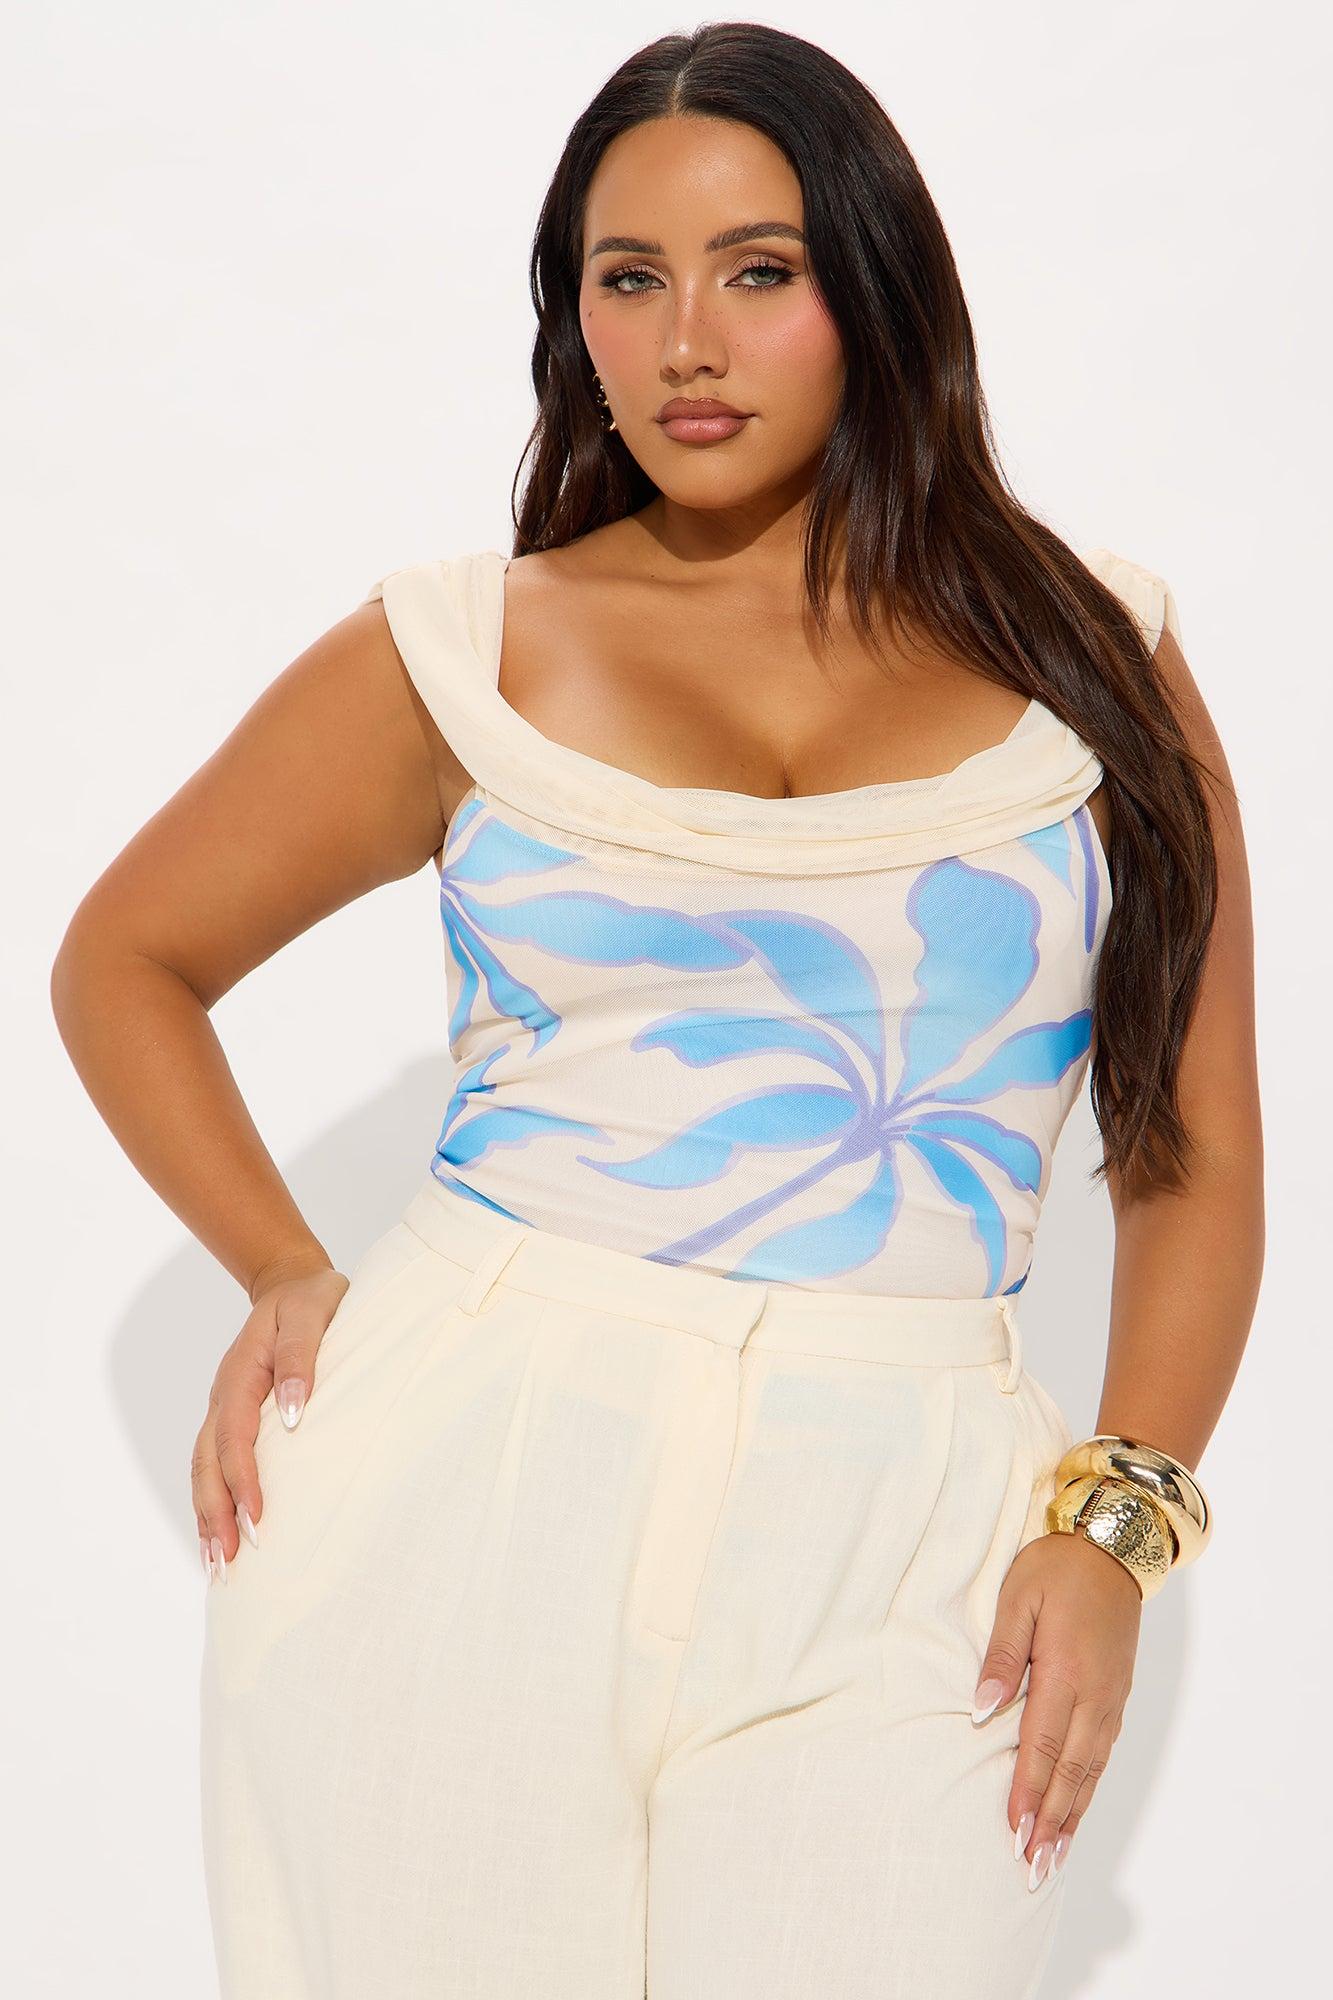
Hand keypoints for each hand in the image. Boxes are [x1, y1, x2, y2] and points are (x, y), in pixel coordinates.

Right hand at [191, 1263, 349, 1582]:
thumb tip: (295, 1412)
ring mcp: (224, 1409)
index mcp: (241, 1375)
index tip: (256, 1518)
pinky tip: (219, 1534)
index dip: (242, 1479)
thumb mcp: (312, 1313)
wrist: (293, 1283)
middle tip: (229, 1562)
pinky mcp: (233, 1418)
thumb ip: (302, 1357)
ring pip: (203, 1470)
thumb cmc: (311, 1299)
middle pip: (207, 1464)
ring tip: (217, 1565)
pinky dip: (212, 1501)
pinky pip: (213, 1465)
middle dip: (216, 1514)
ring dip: (208, 1517)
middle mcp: (225, 1397)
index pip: (235, 1436)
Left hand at [972, 1527, 1141, 1887]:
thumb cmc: (1057, 1567)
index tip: (1014, 1832)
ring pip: (1090, 1770)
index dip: (1028, 1793)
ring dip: (1072, 1815)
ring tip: (1052, 1855)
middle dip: (1050, 1822)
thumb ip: (1001, 1656)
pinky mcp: (1117, 1695)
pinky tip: (1077, 1809)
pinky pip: (1102, 1754)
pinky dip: (1088, 1788)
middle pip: (1070, 1771)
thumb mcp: (1018, 1598)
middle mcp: (1094, 1696)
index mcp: (1065, 1673)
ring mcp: (1110, 1699)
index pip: (1043, 1746)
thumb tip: (982, 1709)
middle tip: (1032, 1867)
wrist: (1113, 1547)